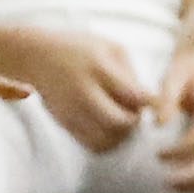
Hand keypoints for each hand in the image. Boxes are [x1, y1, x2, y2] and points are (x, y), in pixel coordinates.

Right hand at [0, 28, 149, 151]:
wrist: (36, 57)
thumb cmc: (80, 49)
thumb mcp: (110, 47)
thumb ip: (131, 73)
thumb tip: (147, 101)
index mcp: (99, 69)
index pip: (134, 95)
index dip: (153, 103)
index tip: (157, 101)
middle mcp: (84, 93)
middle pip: (120, 123)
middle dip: (135, 121)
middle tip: (135, 112)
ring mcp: (71, 111)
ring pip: (107, 140)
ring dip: (122, 135)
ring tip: (122, 120)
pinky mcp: (64, 124)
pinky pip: (92, 145)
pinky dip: (107, 142)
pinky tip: (108, 128)